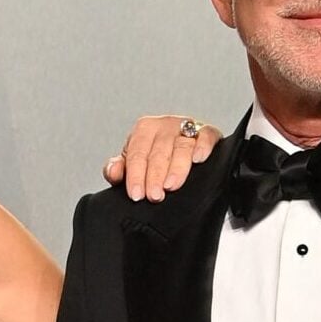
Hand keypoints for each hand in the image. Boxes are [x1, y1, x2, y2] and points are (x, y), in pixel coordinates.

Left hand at [102, 116, 223, 201]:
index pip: (137, 154)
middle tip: (154, 196)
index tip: (136, 195)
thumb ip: (118, 168)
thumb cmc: (156, 156)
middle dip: (155, 176)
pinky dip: (202, 147)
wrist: (185, 146)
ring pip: (181, 147)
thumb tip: (113, 173)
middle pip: (158, 153)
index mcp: (144, 129)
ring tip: (171, 185)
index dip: (136, 176)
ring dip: (177, 168)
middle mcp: (164, 125)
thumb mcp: (134, 162)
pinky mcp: (207, 131)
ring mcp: (186, 126)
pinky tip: (198, 159)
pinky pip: (205, 136)